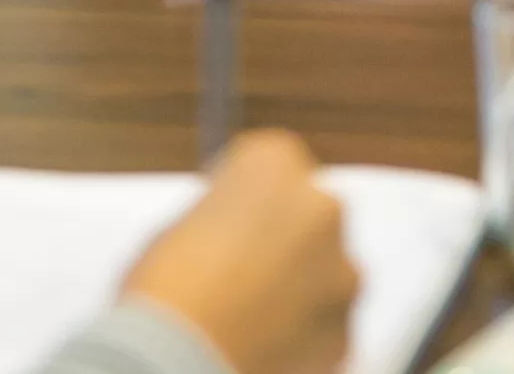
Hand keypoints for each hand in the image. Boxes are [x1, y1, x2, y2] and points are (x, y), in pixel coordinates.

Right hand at [121, 130, 356, 373]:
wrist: (180, 360)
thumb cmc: (167, 286)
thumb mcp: (183, 224)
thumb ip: (226, 216)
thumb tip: (236, 234)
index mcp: (273, 164)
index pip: (274, 160)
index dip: (250, 188)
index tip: (232, 209)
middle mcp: (319, 207)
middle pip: (309, 212)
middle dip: (284, 234)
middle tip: (242, 265)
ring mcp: (341, 272)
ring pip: (324, 269)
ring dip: (299, 283)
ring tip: (251, 312)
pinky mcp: (346, 331)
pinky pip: (327, 321)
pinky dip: (304, 330)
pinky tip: (264, 343)